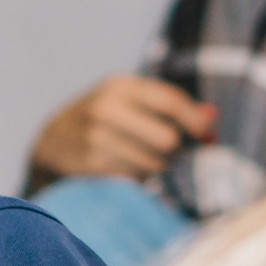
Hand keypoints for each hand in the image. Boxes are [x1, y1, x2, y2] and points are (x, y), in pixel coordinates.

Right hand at [28, 75, 213, 185]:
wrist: (52, 141)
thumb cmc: (104, 120)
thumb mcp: (131, 102)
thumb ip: (171, 106)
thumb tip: (213, 117)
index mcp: (119, 86)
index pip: (171, 102)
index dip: (196, 121)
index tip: (207, 136)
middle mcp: (105, 108)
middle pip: (167, 139)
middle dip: (175, 151)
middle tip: (170, 152)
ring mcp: (95, 138)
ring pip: (153, 163)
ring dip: (155, 167)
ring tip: (140, 160)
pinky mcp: (90, 164)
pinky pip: (135, 178)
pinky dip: (137, 178)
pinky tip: (124, 169)